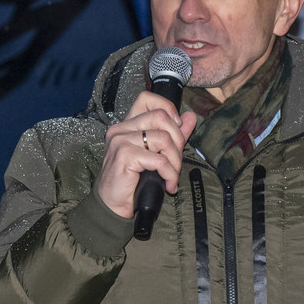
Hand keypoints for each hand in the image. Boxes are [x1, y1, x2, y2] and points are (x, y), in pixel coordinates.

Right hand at [95, 90, 198, 218]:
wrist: (113, 204)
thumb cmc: (131, 181)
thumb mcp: (156, 154)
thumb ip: (172, 135)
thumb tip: (190, 117)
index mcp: (127, 126)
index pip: (147, 99)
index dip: (168, 109)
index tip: (175, 128)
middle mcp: (121, 129)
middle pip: (161, 116)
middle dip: (177, 139)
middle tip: (175, 161)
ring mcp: (121, 141)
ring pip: (164, 138)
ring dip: (175, 161)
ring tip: (171, 175)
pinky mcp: (124, 156)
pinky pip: (159, 160)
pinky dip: (169, 174)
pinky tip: (168, 184)